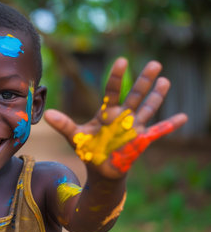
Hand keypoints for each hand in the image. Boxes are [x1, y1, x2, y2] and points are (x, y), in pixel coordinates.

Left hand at [44, 57, 187, 178]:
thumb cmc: (89, 150)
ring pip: (147, 109)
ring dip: (157, 96)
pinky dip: (170, 125)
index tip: (123, 61)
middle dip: (145, 80)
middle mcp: (122, 117)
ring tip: (165, 80)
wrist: (100, 169)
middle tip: (156, 63)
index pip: (112, 91)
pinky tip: (183, 116)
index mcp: (106, 113)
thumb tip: (48, 115)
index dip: (117, 77)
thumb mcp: (75, 137)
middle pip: (135, 95)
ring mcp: (133, 128)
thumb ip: (64, 125)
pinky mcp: (141, 141)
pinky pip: (158, 131)